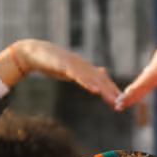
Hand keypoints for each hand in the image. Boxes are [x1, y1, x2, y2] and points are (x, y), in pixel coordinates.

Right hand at [0, 40, 119, 106]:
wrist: (34, 53)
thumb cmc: (52, 63)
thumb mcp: (72, 70)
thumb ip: (86, 75)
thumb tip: (100, 77)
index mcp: (84, 67)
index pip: (102, 80)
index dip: (111, 89)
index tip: (122, 101)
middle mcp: (82, 65)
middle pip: (100, 80)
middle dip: (111, 92)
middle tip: (121, 103)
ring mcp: (74, 64)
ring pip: (91, 78)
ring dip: (103, 90)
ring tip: (111, 100)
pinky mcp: (65, 65)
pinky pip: (78, 76)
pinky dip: (87, 83)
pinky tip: (94, 90)